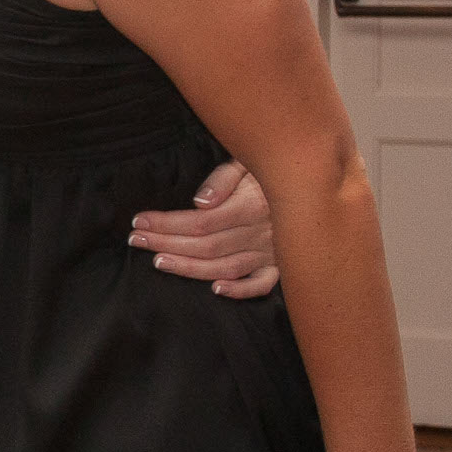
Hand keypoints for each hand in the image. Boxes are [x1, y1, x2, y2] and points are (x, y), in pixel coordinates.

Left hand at [128, 161, 277, 297]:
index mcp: (252, 206)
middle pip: (206, 245)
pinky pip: (262, 284)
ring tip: (159, 262)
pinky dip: (241, 290)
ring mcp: (271, 252)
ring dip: (190, 268)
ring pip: (226, 267)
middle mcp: (261, 232)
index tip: (140, 221)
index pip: (200, 221)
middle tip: (137, 240)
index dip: (167, 223)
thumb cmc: (275, 169)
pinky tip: (215, 289)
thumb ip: (224, 179)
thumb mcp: (250, 161)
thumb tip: (200, 202)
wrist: (315, 183)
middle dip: (166, 243)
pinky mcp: (281, 265)